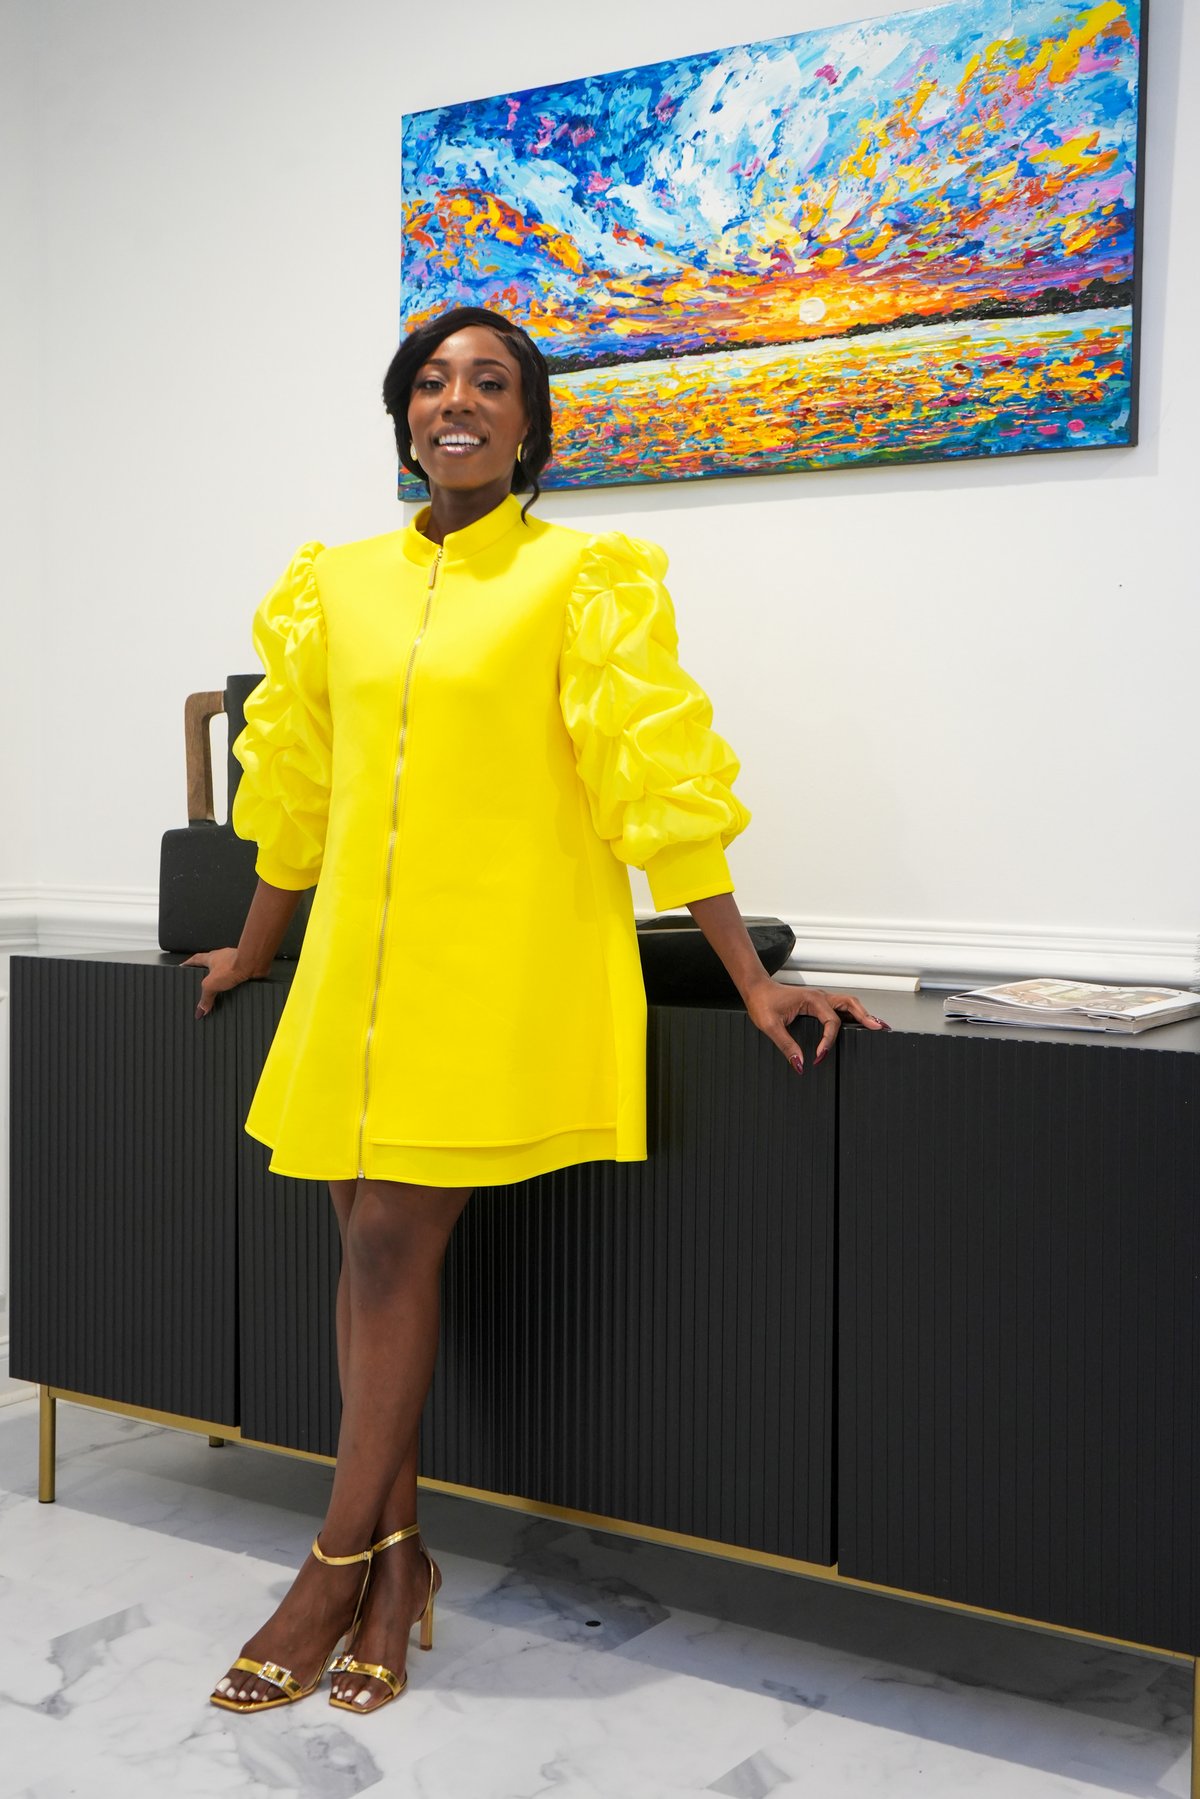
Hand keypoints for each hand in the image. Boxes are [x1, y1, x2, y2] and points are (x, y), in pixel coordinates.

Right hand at [183, 947, 250, 1019]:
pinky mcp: (244, 968)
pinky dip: (234, 983)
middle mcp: (222, 958)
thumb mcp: (211, 984)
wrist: (252, 963)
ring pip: (224, 971)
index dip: (189, 963)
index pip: (195, 959)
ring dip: (222, 979)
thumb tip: (200, 1010)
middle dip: (206, 973)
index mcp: (210, 958)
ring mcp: (234, 962)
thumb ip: (205, 998)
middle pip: (210, 965)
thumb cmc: (233, 965)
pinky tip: (235, 991)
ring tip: (219, 991)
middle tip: (203, 984)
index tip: (184, 966)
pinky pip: (236, 976)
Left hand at [744, 979, 888, 1073]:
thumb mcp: (770, 1026)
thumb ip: (786, 1045)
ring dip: (863, 1014)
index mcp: (812, 1000)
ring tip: (877, 1026)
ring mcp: (820, 999)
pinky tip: (859, 1023)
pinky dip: (853, 1014)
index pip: (831, 1022)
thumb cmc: (762, 1002)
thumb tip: (800, 1064)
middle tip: (880, 1029)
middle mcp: (820, 997)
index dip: (828, 1041)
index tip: (819, 1056)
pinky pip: (841, 1007)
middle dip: (866, 1017)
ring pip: (849, 1004)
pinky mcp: (818, 1003)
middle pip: (851, 1005)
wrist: (756, 989)